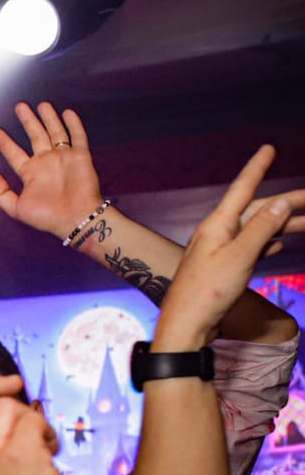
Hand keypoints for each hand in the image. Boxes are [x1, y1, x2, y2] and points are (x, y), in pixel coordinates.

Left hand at [0, 102, 104, 236]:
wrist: (75, 218)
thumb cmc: (47, 218)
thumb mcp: (16, 209)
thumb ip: (0, 193)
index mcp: (30, 173)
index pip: (14, 153)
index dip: (4, 142)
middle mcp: (46, 162)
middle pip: (35, 135)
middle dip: (28, 120)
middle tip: (19, 106)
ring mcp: (63, 157)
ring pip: (55, 132)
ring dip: (48, 117)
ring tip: (41, 104)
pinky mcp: (80, 156)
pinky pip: (77, 136)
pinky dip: (73, 124)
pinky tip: (67, 112)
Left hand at [154, 145, 300, 343]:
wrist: (186, 326)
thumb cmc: (207, 293)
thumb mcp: (239, 257)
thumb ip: (261, 229)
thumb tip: (281, 202)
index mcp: (217, 225)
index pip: (243, 189)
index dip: (257, 168)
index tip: (269, 148)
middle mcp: (217, 234)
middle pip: (258, 210)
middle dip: (287, 203)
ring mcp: (219, 251)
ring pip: (257, 230)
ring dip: (284, 225)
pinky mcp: (223, 268)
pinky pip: (250, 248)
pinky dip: (268, 242)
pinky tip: (282, 243)